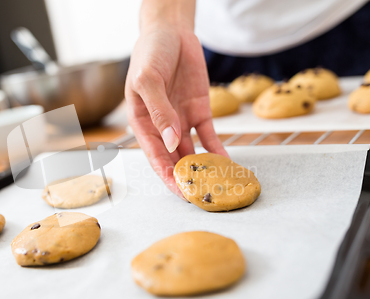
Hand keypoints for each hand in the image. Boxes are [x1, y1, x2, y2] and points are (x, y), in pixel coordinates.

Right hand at [125, 23, 227, 197]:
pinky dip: (217, 150)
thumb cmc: (150, 53)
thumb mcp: (147, 80)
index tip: (181, 192)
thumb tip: (171, 141)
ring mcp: (181, 121)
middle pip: (174, 159)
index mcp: (142, 123)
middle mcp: (161, 127)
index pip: (155, 156)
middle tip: (202, 196)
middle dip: (187, 178)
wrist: (171, 31)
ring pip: (192, 152)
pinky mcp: (199, 112)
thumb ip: (159, 111)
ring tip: (217, 185)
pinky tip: (227, 163)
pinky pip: (209, 136)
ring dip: (202, 168)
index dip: (167, 176)